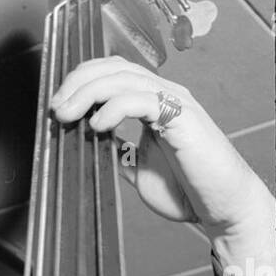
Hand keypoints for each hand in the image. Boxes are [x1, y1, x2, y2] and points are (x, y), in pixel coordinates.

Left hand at [50, 57, 275, 273]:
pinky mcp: (182, 118)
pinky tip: (98, 125)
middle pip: (113, 67)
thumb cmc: (185, 189)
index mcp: (153, 102)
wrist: (219, 207)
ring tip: (67, 115)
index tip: (57, 105)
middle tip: (56, 108)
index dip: (80, 81)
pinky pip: (142, 100)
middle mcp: (164, 95)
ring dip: (88, 93)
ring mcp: (174, 103)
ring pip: (124, 78)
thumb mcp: (137, 167)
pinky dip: (114, 109)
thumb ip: (117, 150)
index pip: (112, 72)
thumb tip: (87, 143)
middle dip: (77, 83)